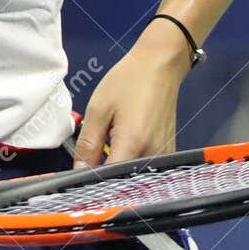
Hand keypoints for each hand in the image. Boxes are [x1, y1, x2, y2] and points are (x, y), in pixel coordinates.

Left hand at [72, 35, 188, 170]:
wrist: (160, 66)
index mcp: (133, 143)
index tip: (79, 181)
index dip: (92, 184)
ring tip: (105, 159)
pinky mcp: (169, 151)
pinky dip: (132, 166)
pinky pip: (147, 169)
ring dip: (119, 174)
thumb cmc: (128, 82)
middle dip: (106, 181)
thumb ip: (88, 144)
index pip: (109, 180)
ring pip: (136, 177)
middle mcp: (153, 154)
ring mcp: (164, 154)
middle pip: (125, 182)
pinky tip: (121, 155)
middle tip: (90, 169)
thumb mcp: (99, 109)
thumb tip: (79, 171)